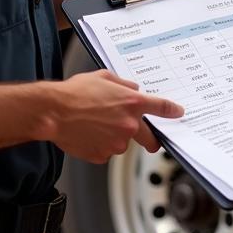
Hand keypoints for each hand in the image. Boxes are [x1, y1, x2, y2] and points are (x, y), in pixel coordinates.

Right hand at [49, 70, 183, 162]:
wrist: (54, 112)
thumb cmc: (75, 93)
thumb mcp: (102, 77)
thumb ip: (122, 84)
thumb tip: (132, 88)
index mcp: (131, 103)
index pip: (161, 107)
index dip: (172, 111)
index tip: (178, 113)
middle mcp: (128, 125)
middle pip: (150, 138)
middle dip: (152, 140)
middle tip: (150, 139)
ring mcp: (116, 143)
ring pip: (122, 143)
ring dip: (114, 137)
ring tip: (94, 124)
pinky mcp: (103, 156)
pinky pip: (106, 151)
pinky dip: (100, 145)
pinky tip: (87, 134)